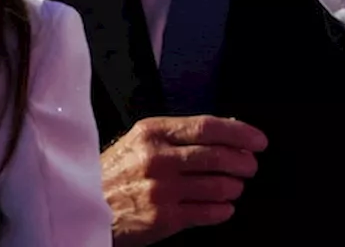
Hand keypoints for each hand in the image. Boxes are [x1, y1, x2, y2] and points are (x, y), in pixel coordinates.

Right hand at [101, 115, 267, 246]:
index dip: (240, 133)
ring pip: (219, 186)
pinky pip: (209, 212)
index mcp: (153, 132)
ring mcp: (161, 190)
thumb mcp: (142, 140)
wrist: (86, 202)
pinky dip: (224, 209)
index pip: (207, 126)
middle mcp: (158, 158)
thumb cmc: (117, 171)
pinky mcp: (164, 218)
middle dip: (243, 162)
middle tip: (250, 165)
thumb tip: (228, 129)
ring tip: (233, 187)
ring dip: (234, 187)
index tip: (258, 140)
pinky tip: (223, 206)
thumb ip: (180, 135)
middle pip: (218, 156)